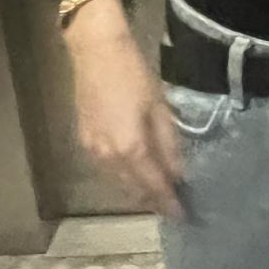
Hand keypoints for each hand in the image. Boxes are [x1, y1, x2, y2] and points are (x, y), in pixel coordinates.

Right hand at [66, 11, 184, 220]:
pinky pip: (107, 170)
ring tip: (159, 194)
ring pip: (118, 183)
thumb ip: (168, 144)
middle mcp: (108, 158)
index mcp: (130, 149)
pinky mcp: (85, 142)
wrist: (96, 52)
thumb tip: (179, 173)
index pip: (153, 186)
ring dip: (138, 191)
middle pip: (133, 190)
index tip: (183, 215)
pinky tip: (137, 173)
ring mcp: (92, 151)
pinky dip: (124, 177)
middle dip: (154, 201)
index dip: (168, 203)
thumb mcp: (160, 107)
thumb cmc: (134, 75)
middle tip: (173, 207)